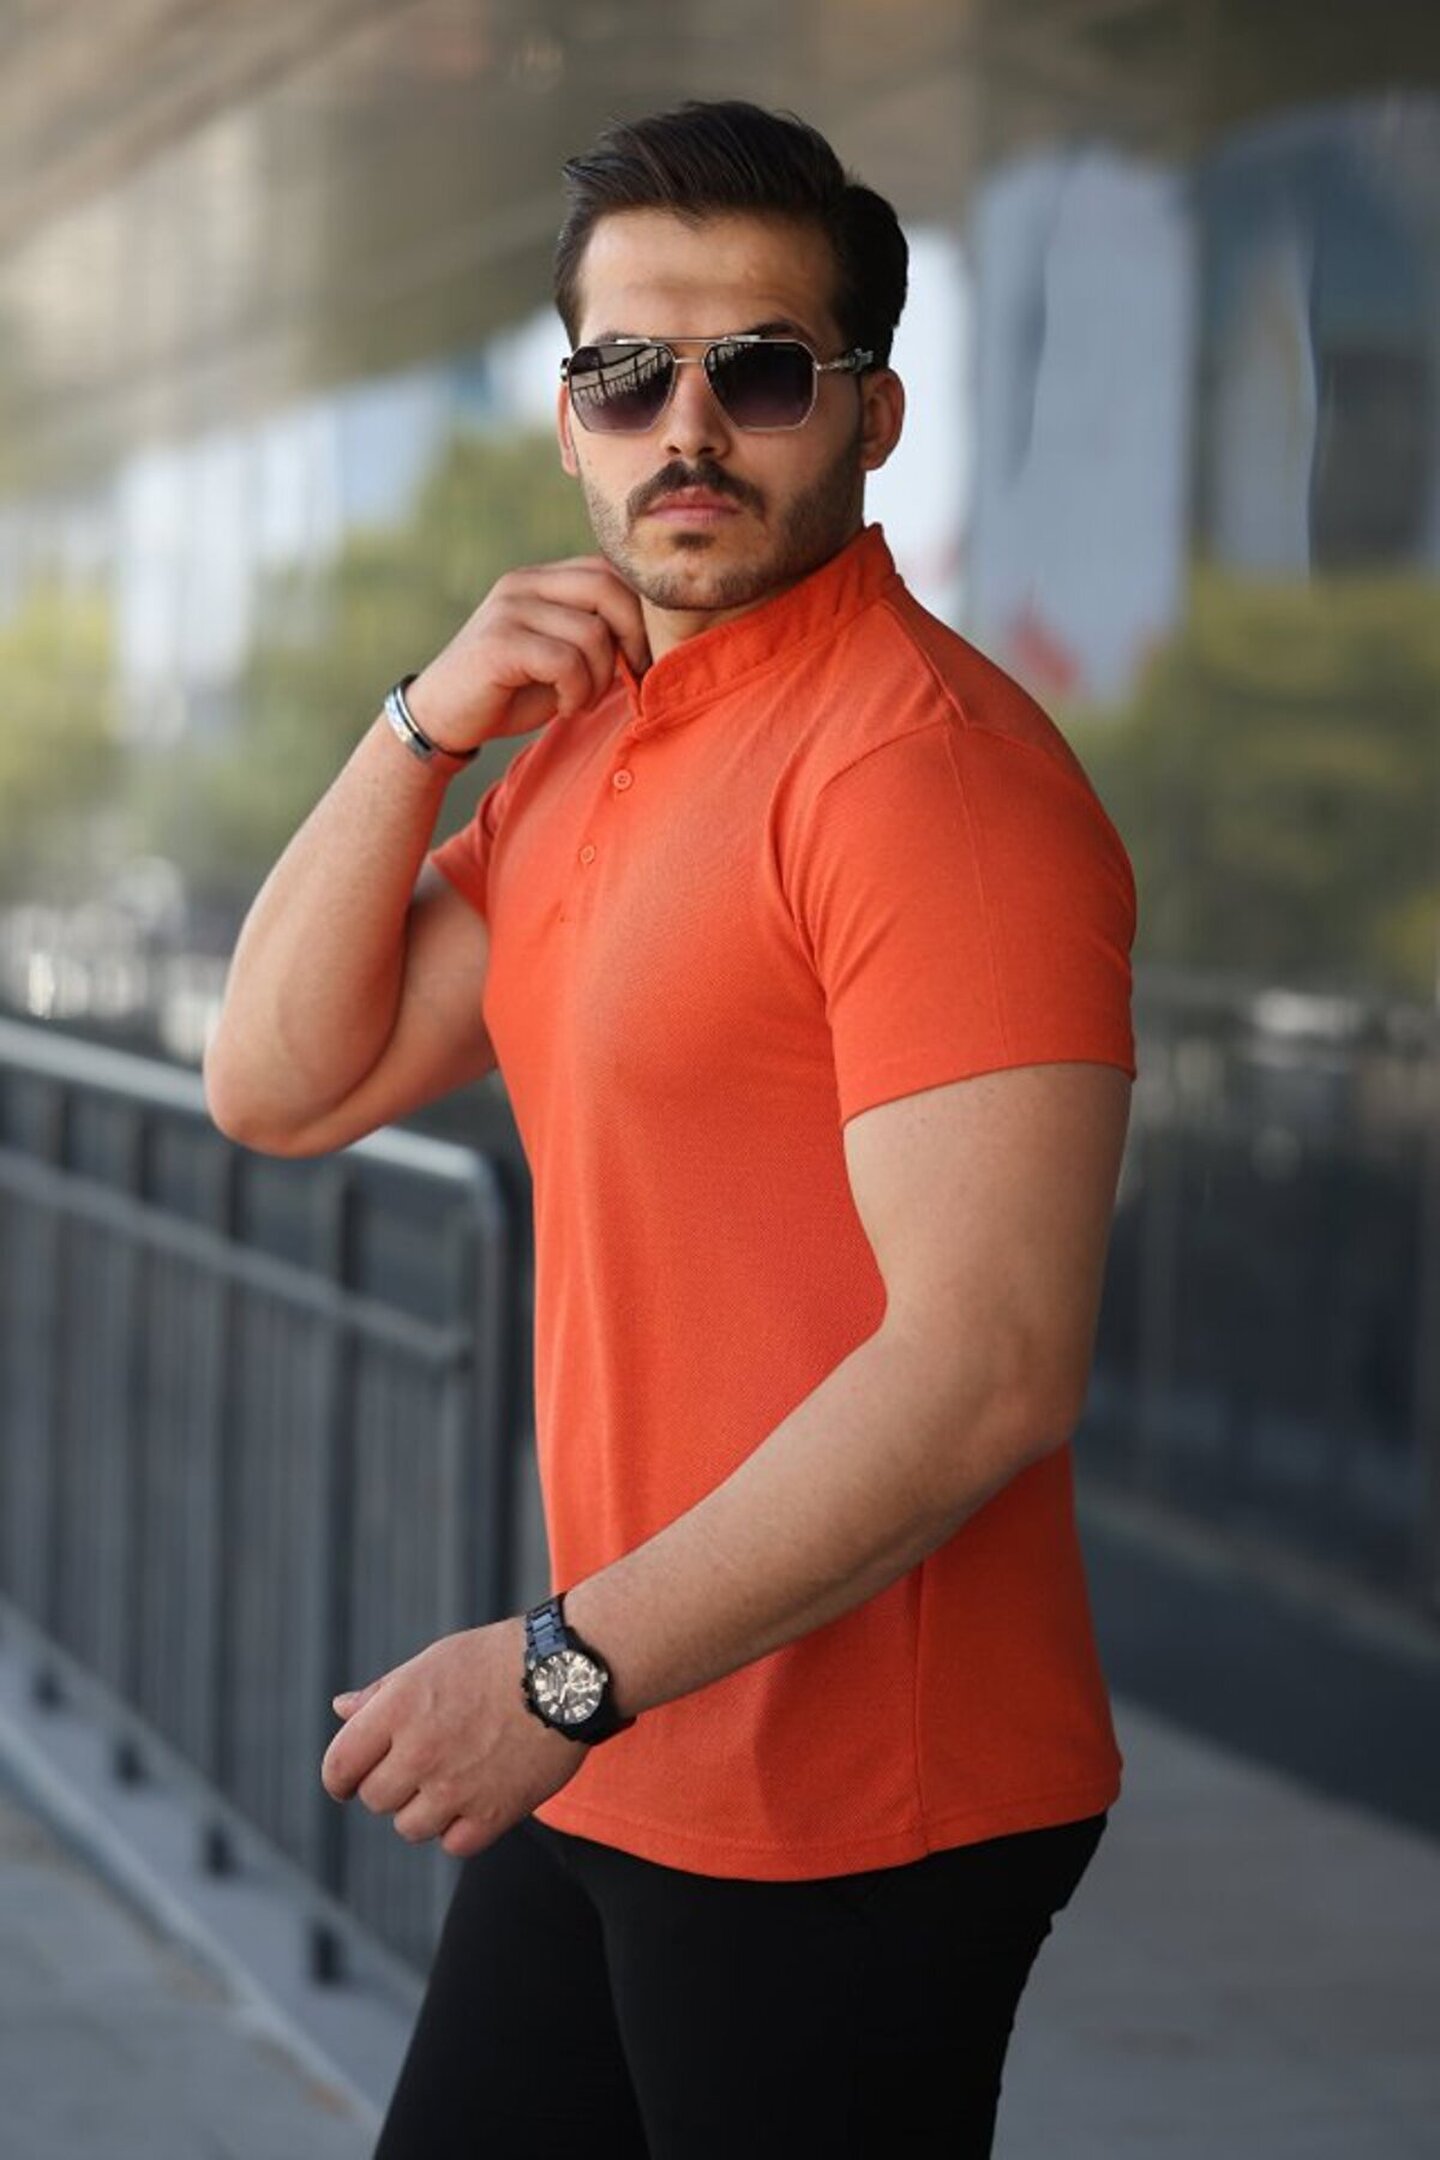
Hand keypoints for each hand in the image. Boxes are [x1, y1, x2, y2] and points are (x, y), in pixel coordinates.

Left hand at [320, 1616, 584, 1859]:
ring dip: (424, 1809)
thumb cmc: (498, 1659)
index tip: (349, 1781)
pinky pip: (454, 1844)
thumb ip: (383, 1693)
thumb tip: (340, 1709)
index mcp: (398, 1709)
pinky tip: (476, 1797)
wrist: (568, 1672)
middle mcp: (420, 1751)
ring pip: (410, 1827)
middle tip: (419, 1765)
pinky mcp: (494, 1813)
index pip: (339, 1766)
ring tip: (453, 1777)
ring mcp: (456, 1787)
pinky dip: (460, 1828)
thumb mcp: (433, 1661)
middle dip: (390, 1785)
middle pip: (375, 1799)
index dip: (340, 1778)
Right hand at [405, 556, 650, 752]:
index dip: (639, 613)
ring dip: (599, 678)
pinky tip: (565, 706)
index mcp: (540, 579)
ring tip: (581, 699)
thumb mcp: (559, 655)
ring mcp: (509, 610)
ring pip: (591, 633)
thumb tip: (655, 635)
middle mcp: (523, 583)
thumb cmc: (509, 691)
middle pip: (608, 588)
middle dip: (632, 639)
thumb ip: (595, 634)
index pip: (609, 570)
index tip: (642, 657)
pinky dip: (577, 691)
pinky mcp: (499, 643)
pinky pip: (566, 661)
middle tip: (628, 677)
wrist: (443, 717)